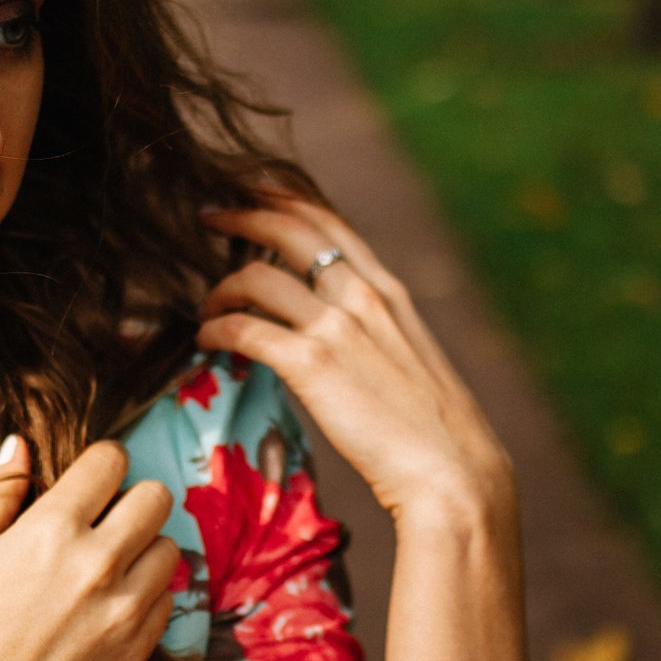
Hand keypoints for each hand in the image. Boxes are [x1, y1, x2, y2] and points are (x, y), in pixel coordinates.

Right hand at [0, 436, 181, 660]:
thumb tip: (19, 444)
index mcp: (50, 530)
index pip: (111, 461)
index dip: (100, 464)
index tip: (90, 480)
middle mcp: (97, 563)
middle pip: (155, 497)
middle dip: (131, 500)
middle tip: (104, 521)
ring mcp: (124, 610)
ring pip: (168, 549)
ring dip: (142, 549)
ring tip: (107, 567)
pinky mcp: (137, 650)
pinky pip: (166, 600)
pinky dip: (145, 595)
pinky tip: (107, 607)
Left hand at [197, 191, 513, 528]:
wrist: (453, 473)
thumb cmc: (435, 432)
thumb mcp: (412, 359)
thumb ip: (376, 333)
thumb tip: (342, 333)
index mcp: (390, 291)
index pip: (331, 223)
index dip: (286, 197)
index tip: (254, 187)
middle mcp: (364, 296)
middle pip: (290, 229)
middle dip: (243, 214)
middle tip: (210, 215)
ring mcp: (338, 328)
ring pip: (257, 277)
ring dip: (221, 287)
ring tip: (207, 306)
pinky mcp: (312, 365)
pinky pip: (245, 329)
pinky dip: (217, 329)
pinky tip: (207, 342)